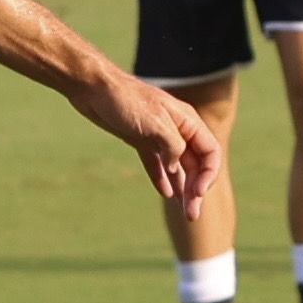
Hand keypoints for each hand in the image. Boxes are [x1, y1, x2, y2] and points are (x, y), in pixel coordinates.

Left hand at [67, 67, 222, 220]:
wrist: (92, 87)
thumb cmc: (125, 101)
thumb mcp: (156, 124)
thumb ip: (174, 147)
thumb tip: (177, 168)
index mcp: (187, 121)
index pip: (210, 152)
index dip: (208, 174)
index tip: (197, 192)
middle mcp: (176, 129)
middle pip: (195, 163)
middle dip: (196, 189)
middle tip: (191, 214)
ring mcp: (157, 135)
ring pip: (177, 166)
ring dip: (183, 188)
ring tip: (185, 211)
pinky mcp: (139, 139)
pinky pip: (156, 163)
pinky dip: (162, 177)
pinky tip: (166, 193)